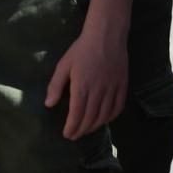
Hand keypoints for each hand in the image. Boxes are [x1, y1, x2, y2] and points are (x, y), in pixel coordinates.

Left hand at [45, 23, 127, 138]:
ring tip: (86, 130)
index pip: (77, 114)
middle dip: (81, 130)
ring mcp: (113, 90)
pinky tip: (103, 120)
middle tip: (74, 136)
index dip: (72, 127)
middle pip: (91, 118)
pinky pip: (118, 108)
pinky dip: (110, 118)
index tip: (66, 134)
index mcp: (82, 86)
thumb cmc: (81, 50)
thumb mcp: (63, 66)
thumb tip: (49, 105)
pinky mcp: (123, 86)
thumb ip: (56, 86)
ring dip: (95, 126)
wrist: (106, 37)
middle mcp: (99, 91)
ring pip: (105, 116)